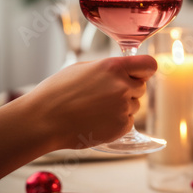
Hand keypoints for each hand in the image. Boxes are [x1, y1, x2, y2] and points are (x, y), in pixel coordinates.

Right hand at [20, 55, 156, 149]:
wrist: (43, 120)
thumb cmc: (57, 92)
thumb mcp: (83, 68)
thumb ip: (110, 68)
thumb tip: (125, 70)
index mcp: (114, 67)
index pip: (149, 65)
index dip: (145, 70)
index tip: (140, 74)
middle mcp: (122, 86)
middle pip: (141, 87)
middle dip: (129, 90)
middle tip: (104, 95)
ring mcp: (122, 107)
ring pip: (134, 106)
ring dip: (122, 107)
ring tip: (95, 109)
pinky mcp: (121, 127)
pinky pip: (128, 122)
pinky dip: (117, 123)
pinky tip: (97, 121)